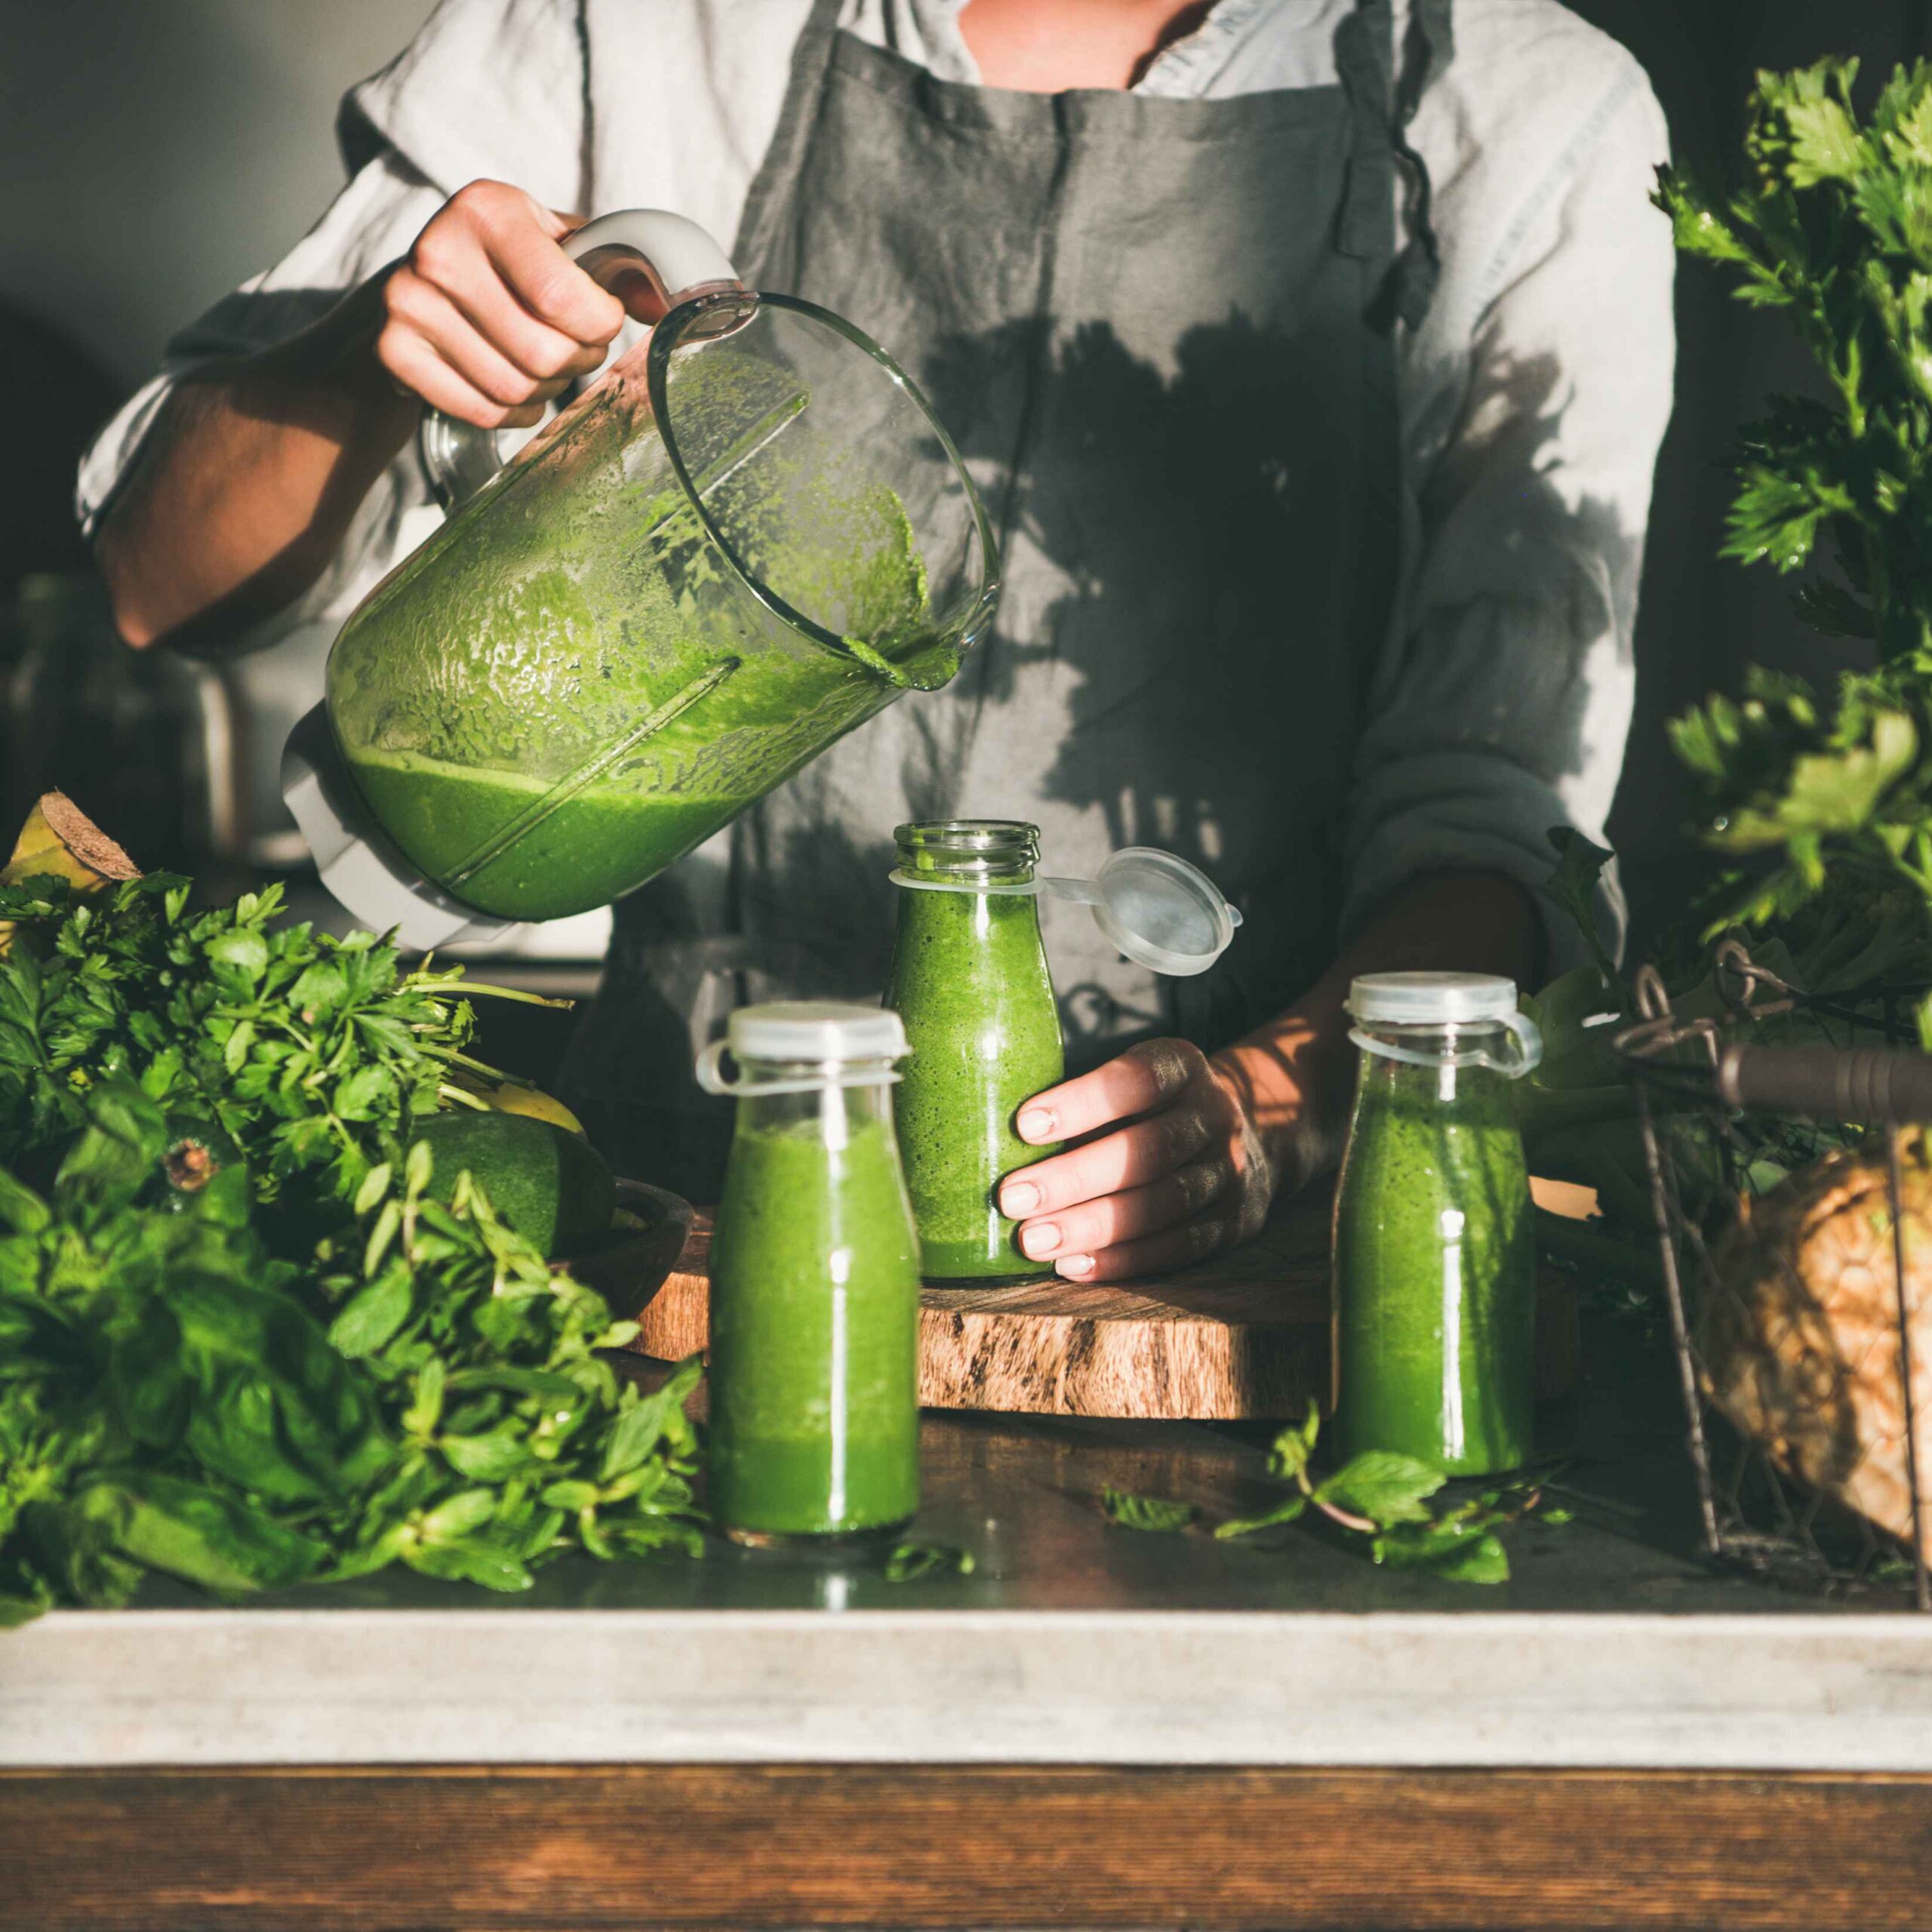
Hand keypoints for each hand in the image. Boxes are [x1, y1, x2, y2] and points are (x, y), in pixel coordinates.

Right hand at [375, 180, 627, 428]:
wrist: (417, 288)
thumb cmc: (504, 265)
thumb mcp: (555, 243)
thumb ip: (613, 266)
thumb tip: (671, 304)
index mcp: (487, 208)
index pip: (561, 296)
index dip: (599, 325)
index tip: (603, 322)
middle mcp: (439, 249)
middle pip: (542, 351)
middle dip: (578, 362)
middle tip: (578, 353)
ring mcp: (408, 301)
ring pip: (514, 387)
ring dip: (547, 390)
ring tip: (546, 369)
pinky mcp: (394, 350)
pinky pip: (482, 410)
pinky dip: (515, 414)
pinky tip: (517, 392)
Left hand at [996, 1039, 1275, 1282]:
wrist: (1247, 1134)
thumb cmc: (1152, 1107)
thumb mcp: (1131, 1078)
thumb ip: (1078, 1098)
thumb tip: (986, 1129)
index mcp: (1182, 1067)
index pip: (1138, 1079)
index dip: (1083, 1102)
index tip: (1024, 1124)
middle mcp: (1214, 1116)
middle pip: (1146, 1150)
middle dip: (1073, 1177)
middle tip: (1011, 1198)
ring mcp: (1229, 1172)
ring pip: (1162, 1204)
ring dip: (1092, 1227)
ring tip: (1032, 1242)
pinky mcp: (1233, 1223)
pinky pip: (1178, 1248)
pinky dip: (1123, 1260)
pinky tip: (1073, 1266)